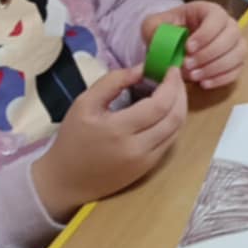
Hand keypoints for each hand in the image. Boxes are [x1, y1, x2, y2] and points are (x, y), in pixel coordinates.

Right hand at [30, 66, 187, 220]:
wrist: (66, 180)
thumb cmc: (73, 138)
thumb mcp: (84, 103)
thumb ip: (113, 81)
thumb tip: (142, 68)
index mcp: (118, 130)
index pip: (160, 105)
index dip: (171, 84)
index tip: (171, 68)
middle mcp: (137, 148)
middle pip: (175, 117)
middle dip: (181, 93)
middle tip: (176, 76)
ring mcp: (145, 161)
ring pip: (177, 130)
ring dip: (181, 107)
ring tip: (175, 90)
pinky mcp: (148, 168)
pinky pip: (170, 141)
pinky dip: (174, 122)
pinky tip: (168, 109)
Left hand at [142, 2, 247, 88]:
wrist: (175, 43)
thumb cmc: (168, 30)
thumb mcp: (154, 25)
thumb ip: (153, 28)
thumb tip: (158, 38)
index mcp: (209, 11)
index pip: (217, 18)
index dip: (206, 34)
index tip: (188, 47)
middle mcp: (228, 25)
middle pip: (231, 37)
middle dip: (209, 54)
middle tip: (187, 65)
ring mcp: (235, 43)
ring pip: (238, 54)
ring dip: (216, 68)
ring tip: (194, 76)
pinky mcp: (236, 61)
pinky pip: (237, 70)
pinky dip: (222, 79)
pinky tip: (204, 83)